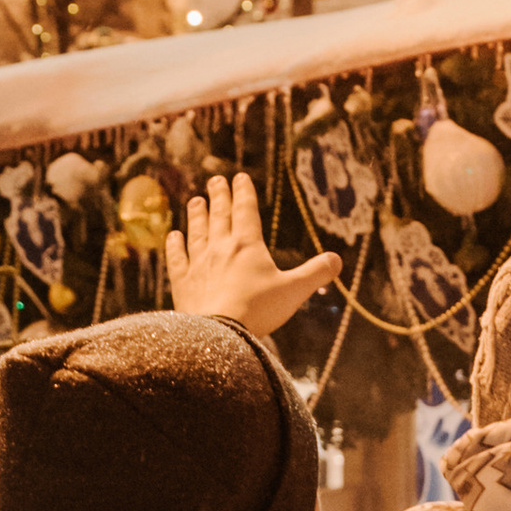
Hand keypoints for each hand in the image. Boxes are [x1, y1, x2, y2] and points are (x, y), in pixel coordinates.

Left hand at [167, 172, 340, 334]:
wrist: (219, 333)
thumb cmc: (258, 311)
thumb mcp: (294, 291)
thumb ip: (316, 273)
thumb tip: (338, 260)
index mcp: (248, 245)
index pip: (246, 211)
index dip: (243, 192)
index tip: (239, 177)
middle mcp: (221, 248)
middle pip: (219, 216)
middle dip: (219, 196)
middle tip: (215, 180)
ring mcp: (199, 264)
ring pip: (197, 232)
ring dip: (196, 214)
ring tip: (195, 200)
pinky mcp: (182, 282)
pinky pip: (177, 258)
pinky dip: (174, 245)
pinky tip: (173, 235)